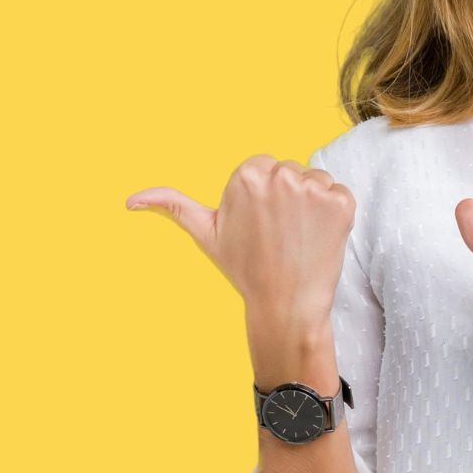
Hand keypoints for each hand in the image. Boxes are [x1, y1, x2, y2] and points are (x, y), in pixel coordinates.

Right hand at [125, 154, 355, 323]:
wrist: (286, 305)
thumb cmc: (245, 269)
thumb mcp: (206, 234)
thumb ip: (172, 206)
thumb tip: (130, 200)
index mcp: (246, 174)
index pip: (264, 167)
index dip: (263, 197)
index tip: (260, 223)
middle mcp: (280, 174)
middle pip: (291, 171)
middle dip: (288, 197)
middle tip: (279, 233)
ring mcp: (314, 188)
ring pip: (316, 181)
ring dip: (312, 204)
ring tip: (298, 236)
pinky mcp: (341, 201)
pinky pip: (340, 194)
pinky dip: (335, 214)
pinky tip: (319, 237)